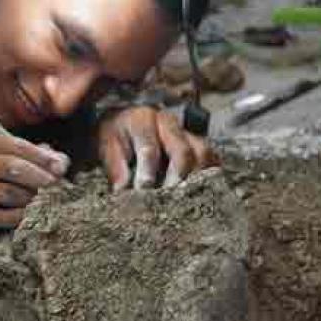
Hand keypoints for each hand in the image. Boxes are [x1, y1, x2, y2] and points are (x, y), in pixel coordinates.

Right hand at [0, 131, 69, 232]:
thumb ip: (28, 156)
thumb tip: (59, 161)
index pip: (16, 145)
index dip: (42, 157)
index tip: (61, 167)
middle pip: (14, 168)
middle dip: (41, 178)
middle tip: (58, 187)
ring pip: (11, 193)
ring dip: (33, 199)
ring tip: (45, 202)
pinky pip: (2, 216)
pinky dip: (21, 216)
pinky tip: (31, 215)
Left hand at [97, 106, 217, 191]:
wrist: (127, 124)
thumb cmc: (118, 137)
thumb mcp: (107, 146)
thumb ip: (115, 166)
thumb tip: (122, 188)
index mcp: (143, 119)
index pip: (149, 148)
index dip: (147, 173)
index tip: (143, 191)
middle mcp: (169, 123)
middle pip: (183, 152)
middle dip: (176, 179)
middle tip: (168, 201)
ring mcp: (187, 132)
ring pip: (204, 154)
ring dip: (196, 179)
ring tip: (186, 200)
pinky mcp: (199, 144)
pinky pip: (212, 159)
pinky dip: (210, 176)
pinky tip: (202, 193)